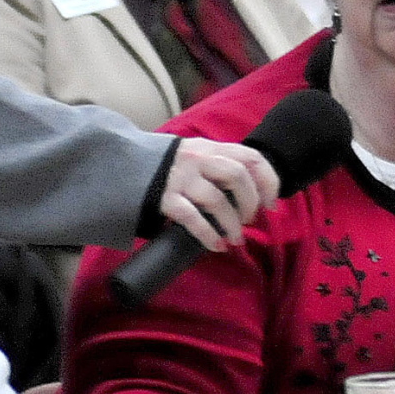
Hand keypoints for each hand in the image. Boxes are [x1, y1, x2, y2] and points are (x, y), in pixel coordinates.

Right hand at [158, 138, 279, 250]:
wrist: (123, 165)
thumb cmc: (169, 166)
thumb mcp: (197, 155)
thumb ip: (221, 165)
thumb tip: (253, 193)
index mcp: (211, 147)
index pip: (252, 157)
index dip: (268, 181)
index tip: (271, 204)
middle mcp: (199, 158)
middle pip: (237, 177)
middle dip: (250, 203)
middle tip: (249, 220)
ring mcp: (181, 177)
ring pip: (217, 199)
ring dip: (232, 223)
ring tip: (236, 238)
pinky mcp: (164, 197)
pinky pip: (192, 218)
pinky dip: (208, 234)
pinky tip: (216, 245)